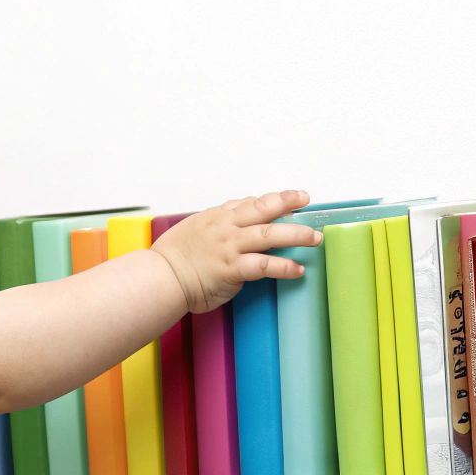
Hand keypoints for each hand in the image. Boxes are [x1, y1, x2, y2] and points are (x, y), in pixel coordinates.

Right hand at [151, 189, 321, 313]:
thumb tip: (235, 221)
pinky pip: (265, 265)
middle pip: (264, 210)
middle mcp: (226, 228)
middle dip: (289, 204)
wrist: (161, 277)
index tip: (292, 197)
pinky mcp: (233, 269)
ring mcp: (230, 247)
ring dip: (297, 235)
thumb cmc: (173, 259)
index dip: (274, 199)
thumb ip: (216, 224)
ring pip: (270, 235)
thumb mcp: (194, 230)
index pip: (250, 203)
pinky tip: (297, 270)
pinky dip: (284, 267)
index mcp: (217, 217)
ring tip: (314, 238)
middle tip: (307, 203)